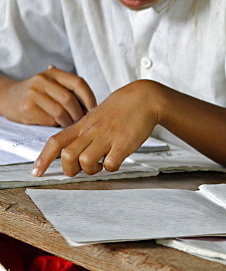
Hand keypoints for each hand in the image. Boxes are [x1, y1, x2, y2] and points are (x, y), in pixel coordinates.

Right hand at [0, 66, 95, 127]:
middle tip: (82, 121)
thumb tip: (94, 107)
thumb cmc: (37, 94)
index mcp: (53, 74)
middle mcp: (42, 81)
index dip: (90, 98)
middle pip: (70, 99)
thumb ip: (70, 90)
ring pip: (61, 112)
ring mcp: (33, 94)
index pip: (78, 83)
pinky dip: (57, 124)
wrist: (8, 97)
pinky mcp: (27, 108)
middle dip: (80, 114)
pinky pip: (50, 120)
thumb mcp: (52, 84)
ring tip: (70, 123)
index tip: (94, 109)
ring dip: (70, 122)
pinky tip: (57, 124)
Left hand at [33, 80, 161, 176]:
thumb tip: (75, 150)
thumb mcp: (96, 117)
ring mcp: (107, 137)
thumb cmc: (121, 109)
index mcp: (82, 125)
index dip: (43, 159)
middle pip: (67, 156)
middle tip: (80, 169)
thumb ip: (84, 132)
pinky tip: (115, 161)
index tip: (37, 172)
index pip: (55, 142)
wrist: (144, 98)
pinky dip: (111, 167)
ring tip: (99, 166)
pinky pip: (110, 163)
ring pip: (85, 161)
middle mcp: (91, 131)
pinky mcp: (123, 143)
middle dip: (70, 169)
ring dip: (91, 170)